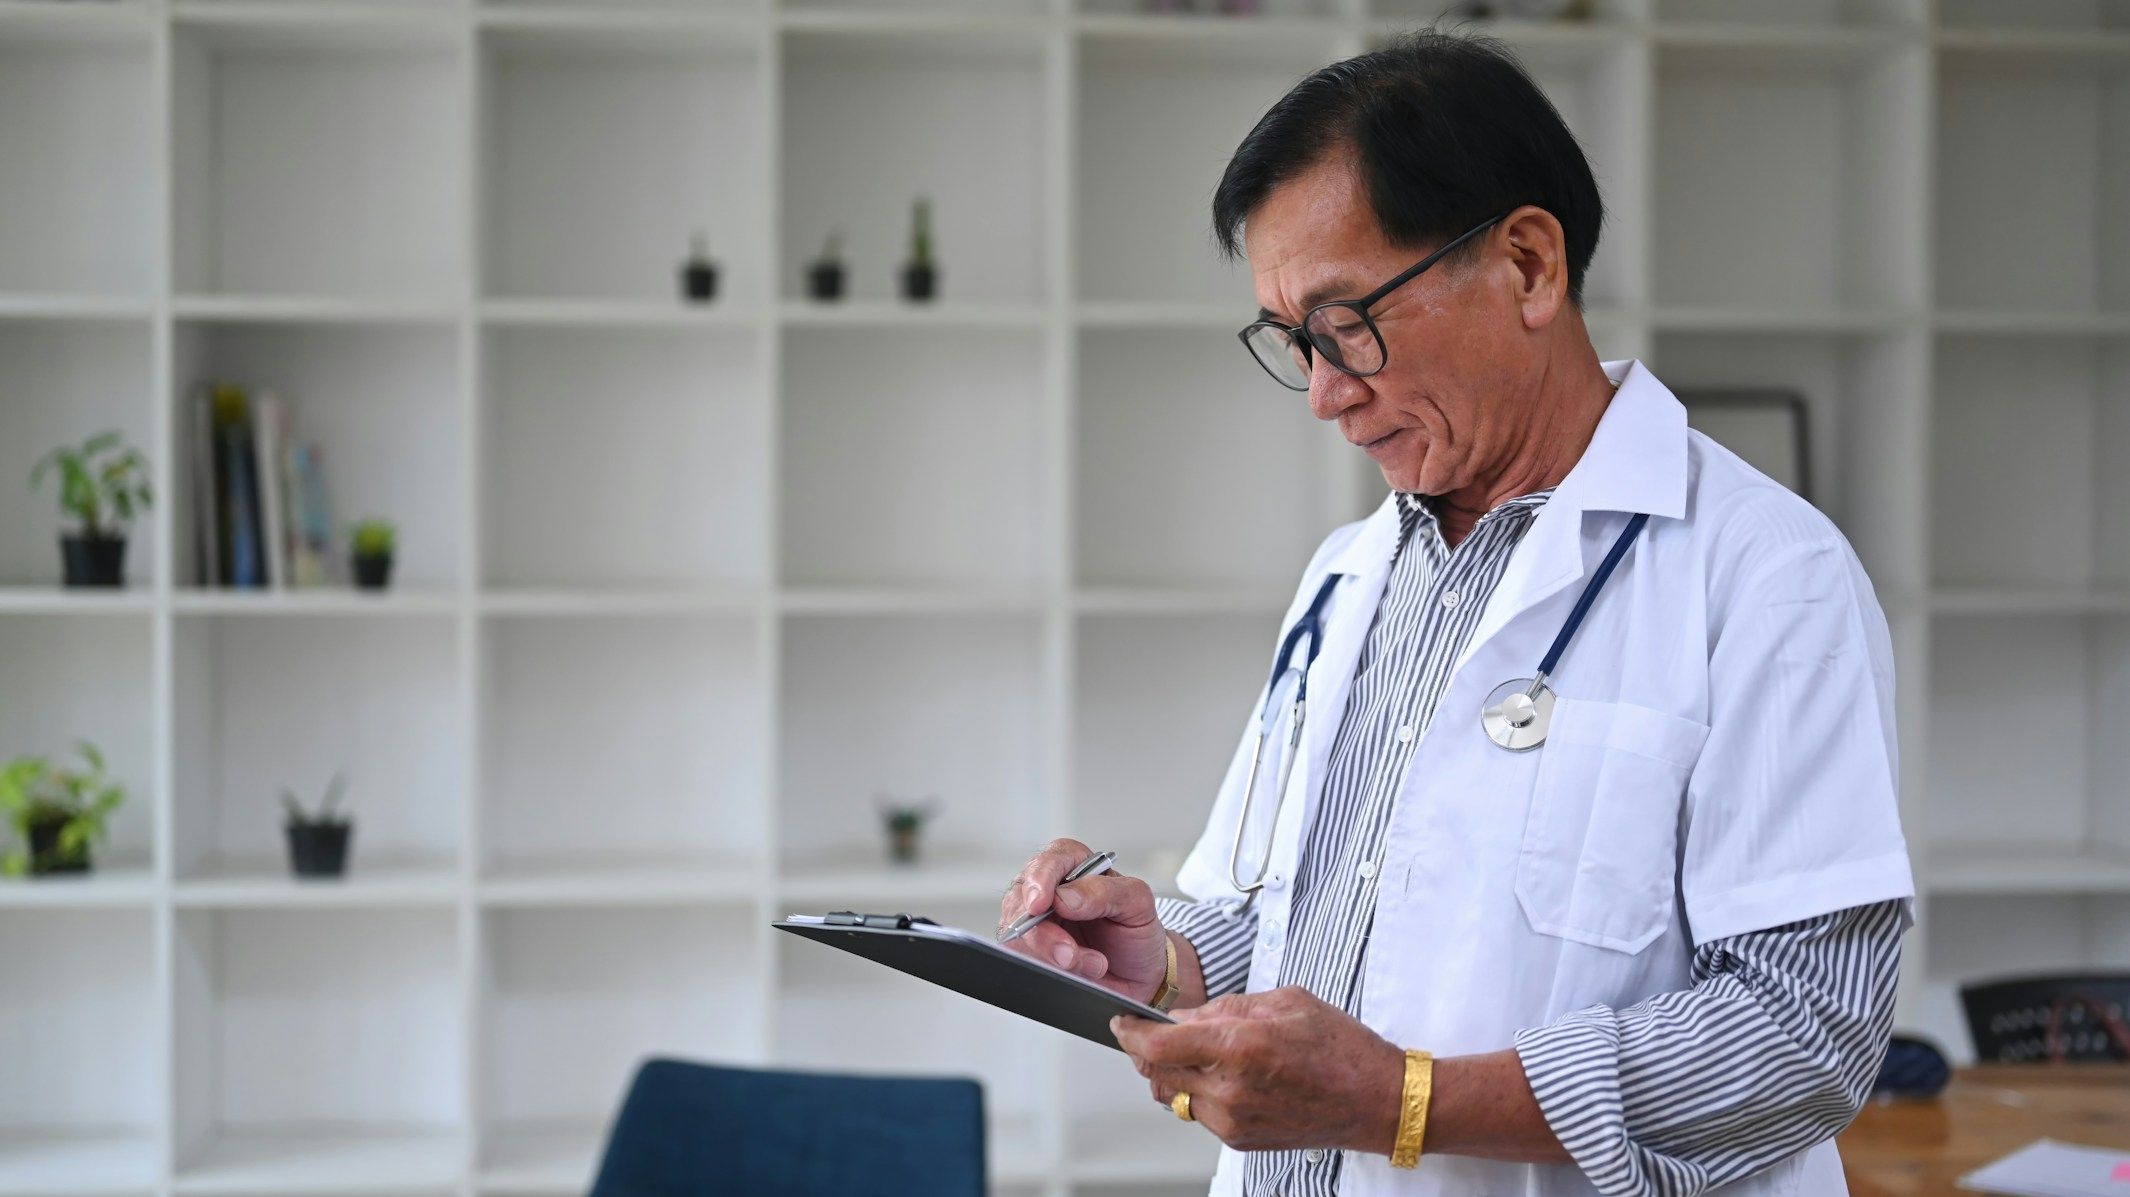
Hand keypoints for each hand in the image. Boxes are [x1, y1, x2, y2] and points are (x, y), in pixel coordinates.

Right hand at [998, 838, 1169, 1003]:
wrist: (1139, 976)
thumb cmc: (1136, 932)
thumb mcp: (1137, 904)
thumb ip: (1105, 892)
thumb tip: (1064, 897)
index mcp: (1075, 866)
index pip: (1050, 860)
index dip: (1040, 880)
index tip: (1041, 904)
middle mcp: (1050, 890)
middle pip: (1023, 900)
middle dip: (1043, 932)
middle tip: (1069, 953)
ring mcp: (1036, 922)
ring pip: (1019, 933)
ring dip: (1050, 955)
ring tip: (1091, 965)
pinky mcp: (1031, 951)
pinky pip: (1023, 958)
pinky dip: (1046, 968)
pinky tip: (1075, 973)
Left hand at [1110, 986, 1404, 1155]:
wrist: (1377, 1101)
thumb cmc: (1342, 1048)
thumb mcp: (1286, 1001)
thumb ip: (1227, 1006)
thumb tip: (1185, 1015)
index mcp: (1242, 1045)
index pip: (1159, 1045)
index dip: (1131, 1032)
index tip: (1121, 1023)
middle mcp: (1232, 1087)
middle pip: (1157, 1073)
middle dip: (1148, 1051)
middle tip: (1157, 1033)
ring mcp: (1234, 1120)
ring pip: (1175, 1095)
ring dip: (1176, 1073)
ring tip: (1206, 1054)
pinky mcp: (1240, 1140)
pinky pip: (1200, 1113)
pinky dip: (1201, 1092)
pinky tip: (1229, 1076)